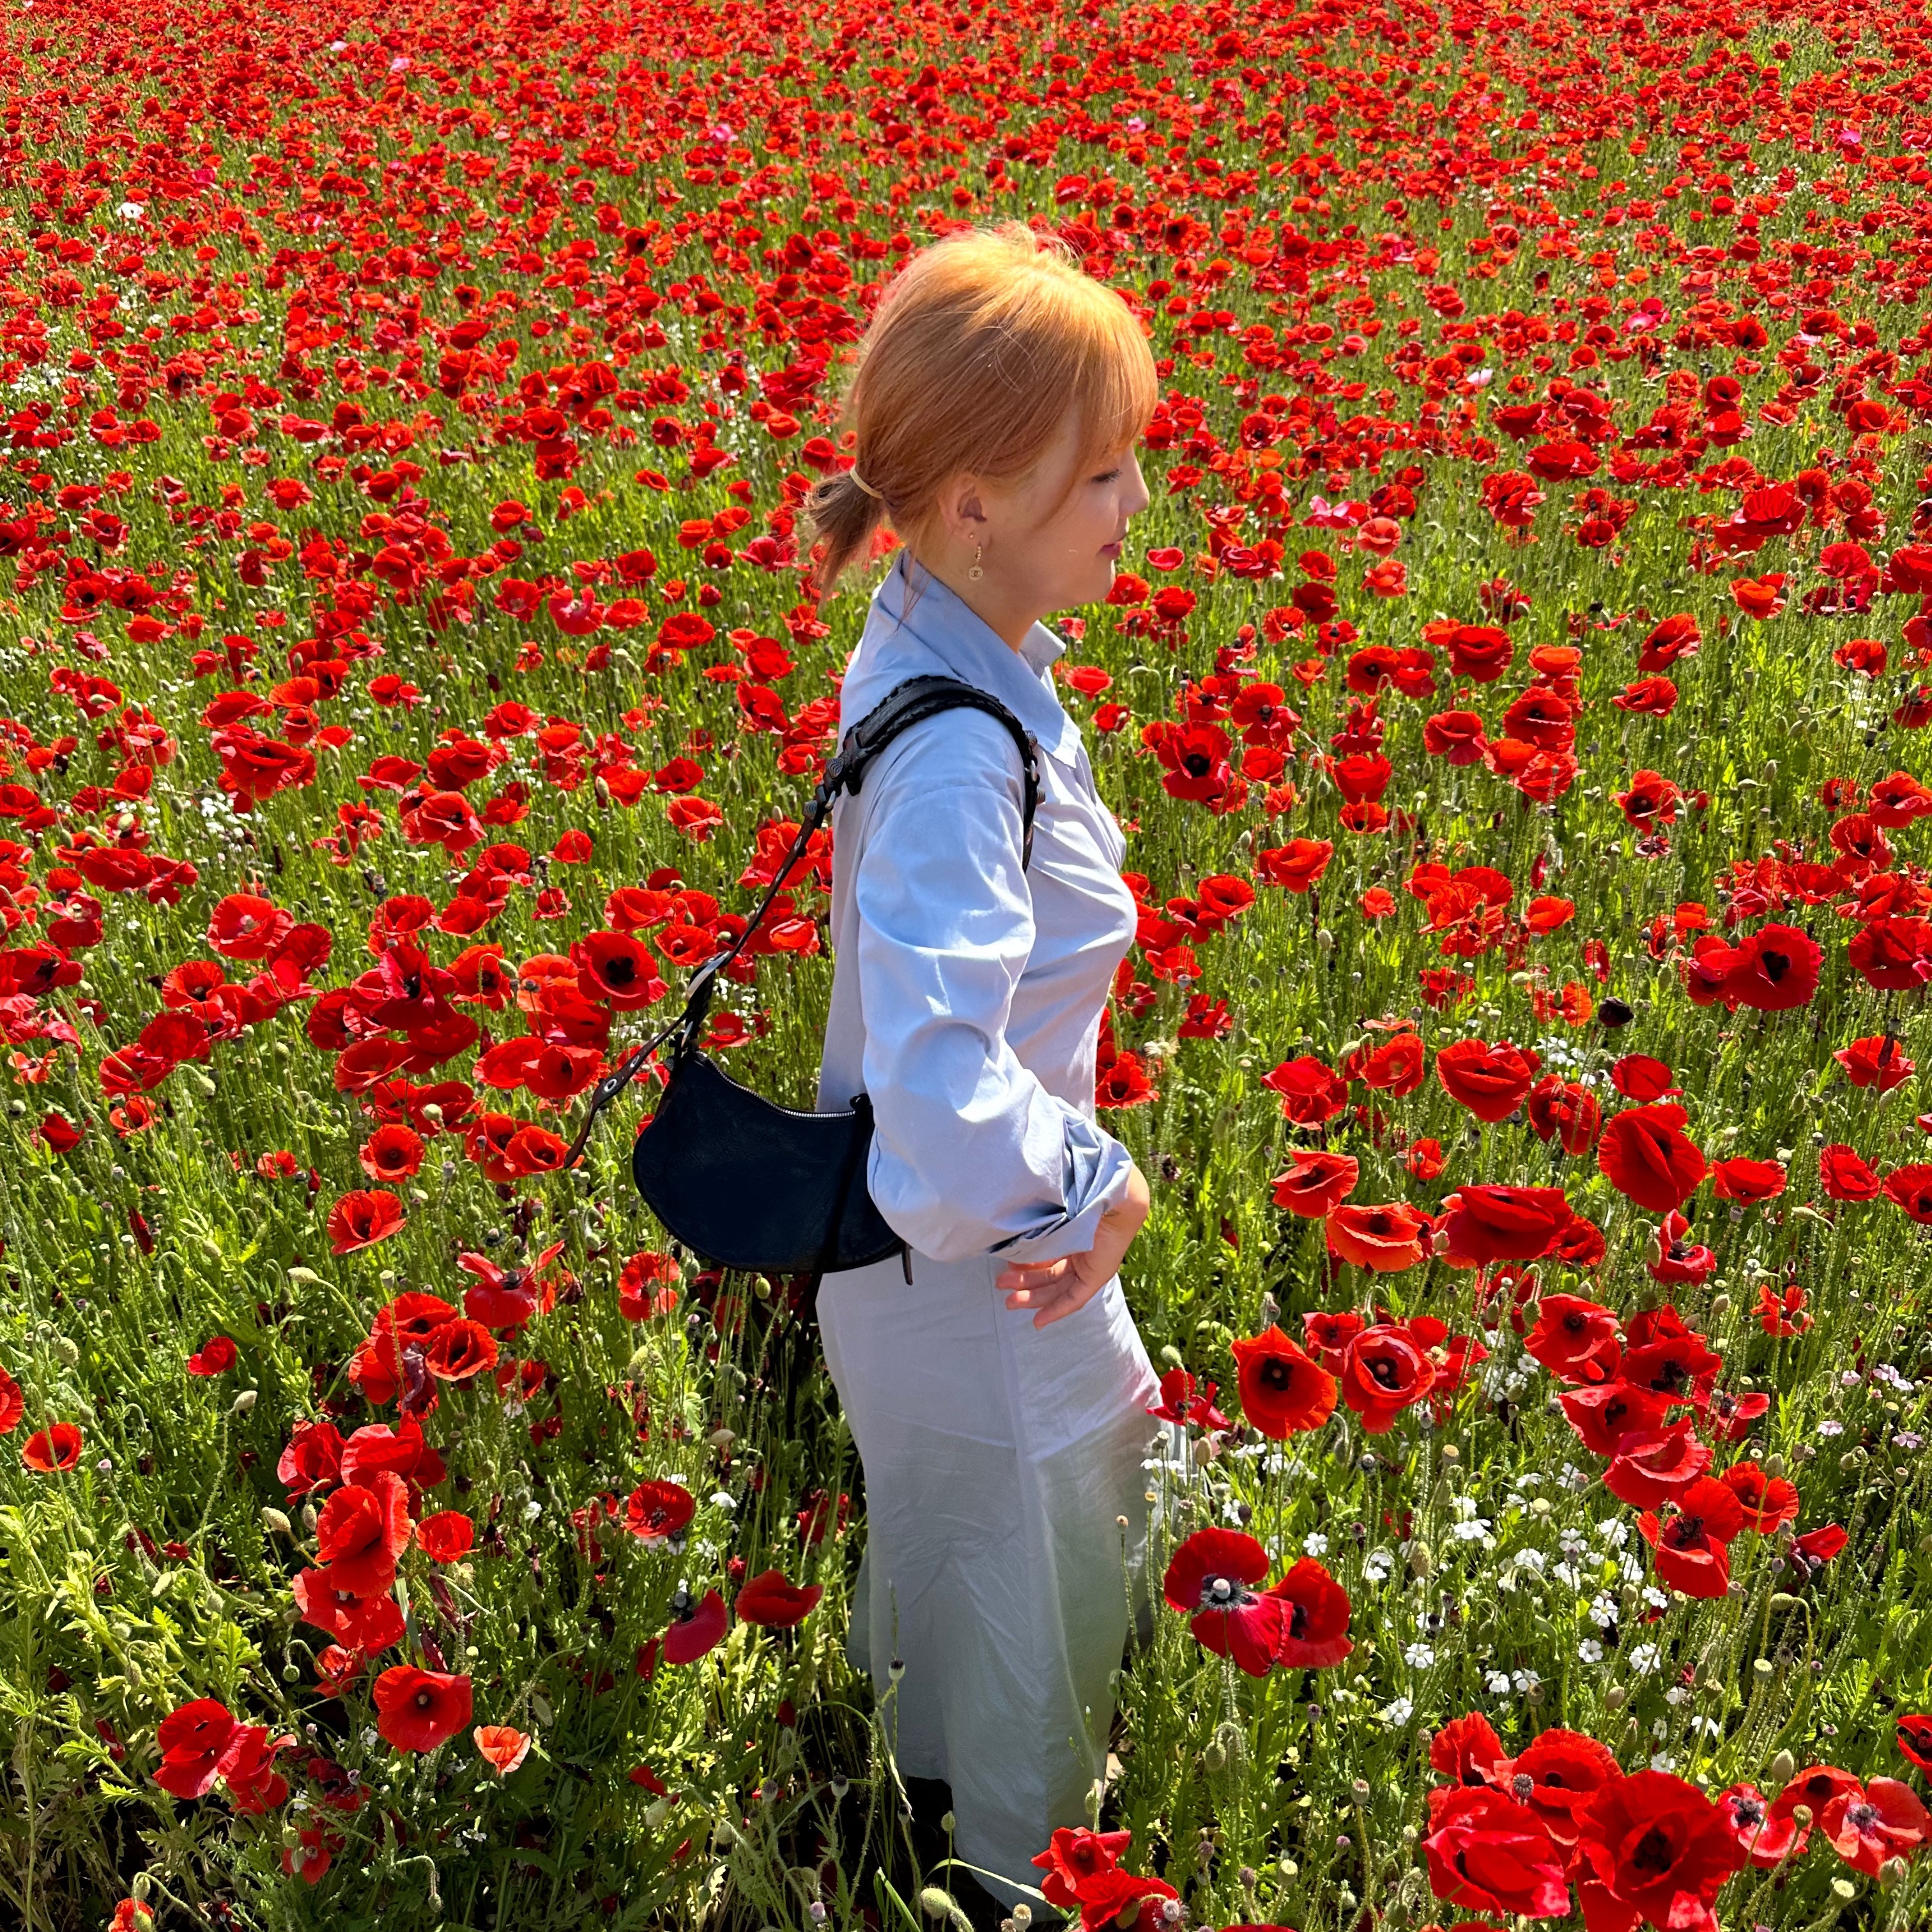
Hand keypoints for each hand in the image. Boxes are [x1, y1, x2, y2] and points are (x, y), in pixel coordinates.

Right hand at [994, 1162, 1150, 1328]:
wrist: (1106, 1194)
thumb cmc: (1077, 1198)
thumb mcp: (1049, 1219)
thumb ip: (1034, 1235)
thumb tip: (1009, 1246)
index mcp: (1071, 1237)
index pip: (1046, 1259)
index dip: (1026, 1268)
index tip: (1005, 1272)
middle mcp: (1080, 1253)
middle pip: (1049, 1276)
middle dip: (1024, 1285)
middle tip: (1001, 1288)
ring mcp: (1089, 1266)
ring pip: (1057, 1288)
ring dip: (1033, 1297)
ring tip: (1009, 1301)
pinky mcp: (1097, 1276)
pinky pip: (1074, 1299)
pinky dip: (1056, 1310)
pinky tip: (1038, 1321)